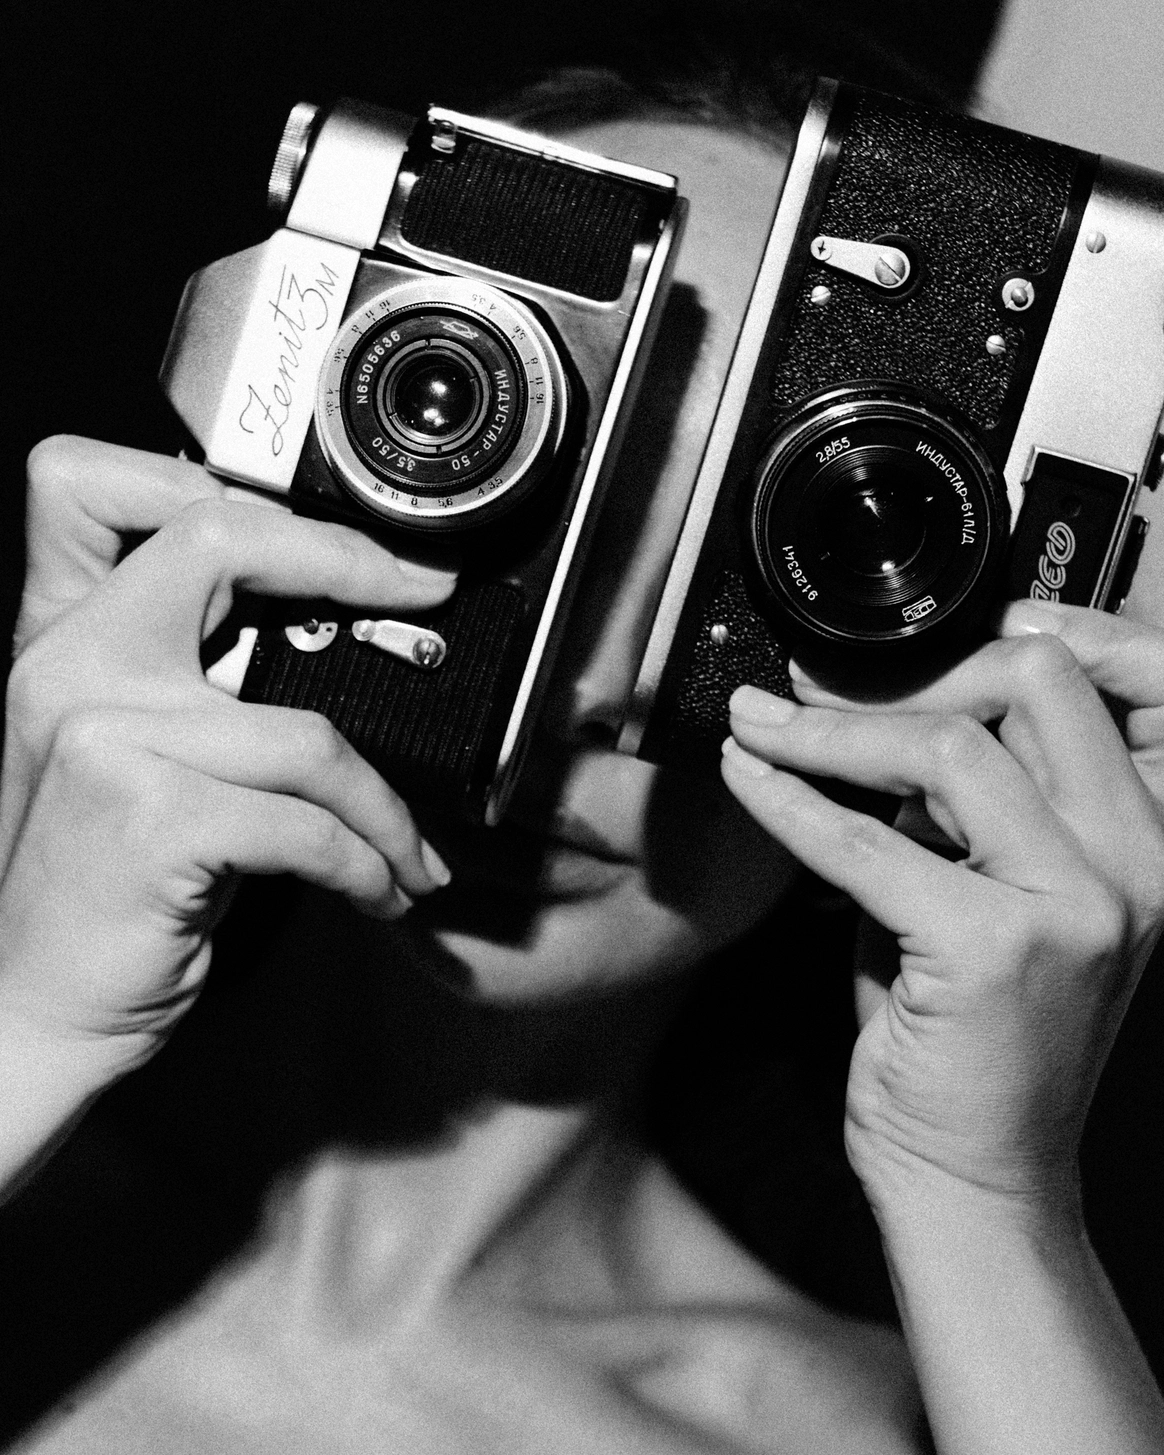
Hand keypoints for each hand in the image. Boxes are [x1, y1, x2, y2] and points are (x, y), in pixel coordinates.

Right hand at [0, 437, 454, 1091]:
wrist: (39, 1007)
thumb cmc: (108, 885)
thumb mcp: (133, 755)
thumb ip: (194, 679)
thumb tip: (333, 627)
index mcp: (63, 638)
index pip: (93, 483)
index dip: (222, 485)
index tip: (342, 537)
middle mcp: (68, 666)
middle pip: (217, 537)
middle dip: (346, 560)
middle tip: (424, 601)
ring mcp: (102, 734)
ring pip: (306, 731)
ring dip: (383, 807)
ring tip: (407, 850)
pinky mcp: (150, 815)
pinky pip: (306, 823)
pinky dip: (363, 863)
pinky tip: (376, 892)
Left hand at [721, 628, 1163, 1217]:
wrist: (982, 1178)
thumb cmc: (978, 1040)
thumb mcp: (998, 900)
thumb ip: (964, 812)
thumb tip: (874, 723)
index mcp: (1145, 839)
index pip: (1097, 684)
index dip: (1003, 641)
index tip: (908, 645)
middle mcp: (1131, 862)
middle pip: (1029, 688)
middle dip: (905, 676)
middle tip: (810, 689)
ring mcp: (1072, 903)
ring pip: (945, 750)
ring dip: (829, 730)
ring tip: (759, 725)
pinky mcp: (992, 948)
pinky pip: (864, 840)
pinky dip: (787, 801)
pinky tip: (745, 777)